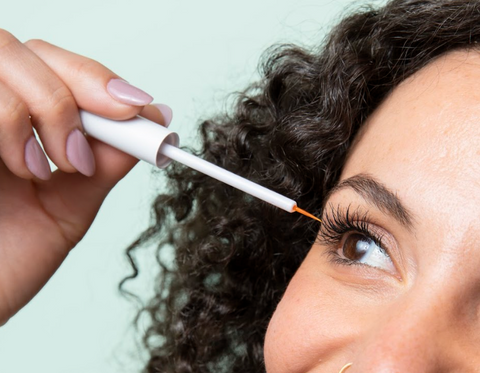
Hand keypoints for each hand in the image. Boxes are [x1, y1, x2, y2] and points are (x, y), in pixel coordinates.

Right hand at [0, 30, 171, 323]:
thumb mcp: (72, 204)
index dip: (95, 78)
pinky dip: (8, 123)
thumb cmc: (9, 259)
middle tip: (84, 151)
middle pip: (21, 50)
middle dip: (66, 95)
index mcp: (18, 121)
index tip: (134, 107)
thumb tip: (154, 117)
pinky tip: (22, 169)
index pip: (54, 66)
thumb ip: (108, 159)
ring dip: (40, 111)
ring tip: (49, 170)